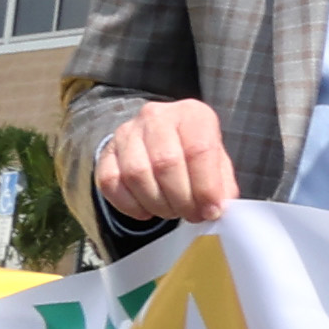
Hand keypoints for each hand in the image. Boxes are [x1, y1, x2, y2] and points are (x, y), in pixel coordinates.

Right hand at [89, 97, 241, 226]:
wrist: (159, 136)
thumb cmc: (193, 150)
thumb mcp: (216, 159)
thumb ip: (221, 182)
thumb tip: (217, 208)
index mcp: (191, 114)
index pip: (199, 150)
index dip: (206, 187)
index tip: (211, 211)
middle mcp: (156, 117)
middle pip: (166, 164)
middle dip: (181, 199)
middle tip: (191, 215)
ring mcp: (127, 133)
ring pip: (137, 175)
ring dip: (157, 204)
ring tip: (172, 211)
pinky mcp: (107, 152)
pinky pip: (111, 184)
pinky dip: (130, 205)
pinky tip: (147, 210)